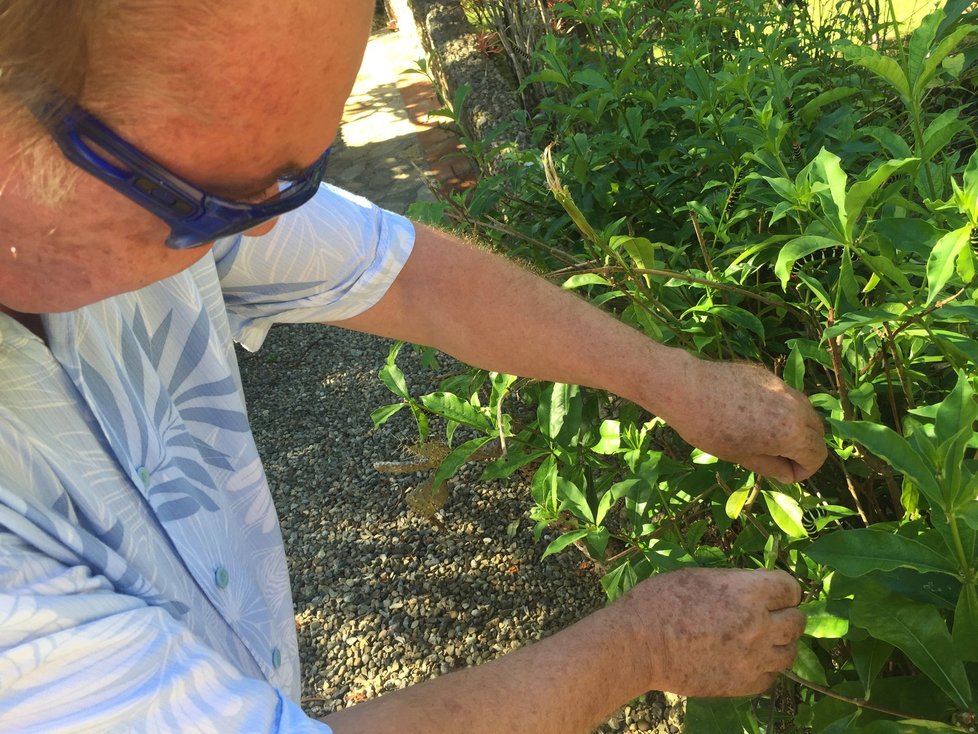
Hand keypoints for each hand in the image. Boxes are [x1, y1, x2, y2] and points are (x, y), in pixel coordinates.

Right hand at [623, 568, 804, 697]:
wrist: (639, 645)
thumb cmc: (661, 601)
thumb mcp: (699, 577)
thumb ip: (735, 583)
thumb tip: (754, 588)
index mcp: (748, 592)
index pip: (791, 588)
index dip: (783, 589)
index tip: (773, 591)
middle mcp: (759, 626)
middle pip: (798, 621)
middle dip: (785, 614)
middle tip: (766, 614)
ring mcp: (754, 658)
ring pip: (789, 652)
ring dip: (778, 643)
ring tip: (757, 639)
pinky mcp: (743, 684)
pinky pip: (770, 676)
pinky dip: (762, 667)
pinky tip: (744, 659)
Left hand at [664, 358, 825, 481]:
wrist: (686, 389)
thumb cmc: (710, 430)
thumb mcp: (741, 456)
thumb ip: (772, 466)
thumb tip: (789, 474)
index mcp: (792, 432)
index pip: (817, 455)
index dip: (804, 470)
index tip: (785, 473)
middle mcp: (795, 406)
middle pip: (817, 431)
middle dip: (804, 448)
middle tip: (779, 458)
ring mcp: (781, 386)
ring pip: (804, 410)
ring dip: (796, 427)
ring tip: (768, 437)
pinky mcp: (767, 375)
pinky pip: (785, 395)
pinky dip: (781, 409)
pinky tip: (753, 414)